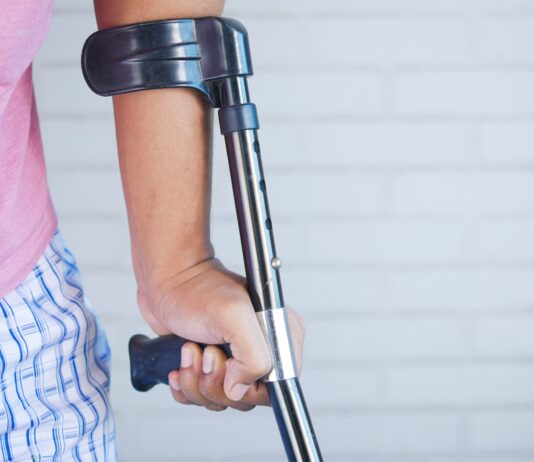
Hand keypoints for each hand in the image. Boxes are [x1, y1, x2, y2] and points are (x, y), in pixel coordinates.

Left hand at [137, 257, 304, 410]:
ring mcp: (237, 361)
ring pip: (222, 400)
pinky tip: (181, 362)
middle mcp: (263, 351)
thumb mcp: (233, 316)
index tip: (225, 362)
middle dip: (215, 382)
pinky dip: (185, 387)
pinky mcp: (214, 368)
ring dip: (196, 381)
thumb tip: (238, 390)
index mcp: (280, 338)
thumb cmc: (199, 291)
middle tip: (205, 351)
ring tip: (190, 349)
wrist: (168, 283)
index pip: (276, 387)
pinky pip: (203, 398)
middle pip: (246, 398)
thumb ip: (253, 357)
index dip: (247, 386)